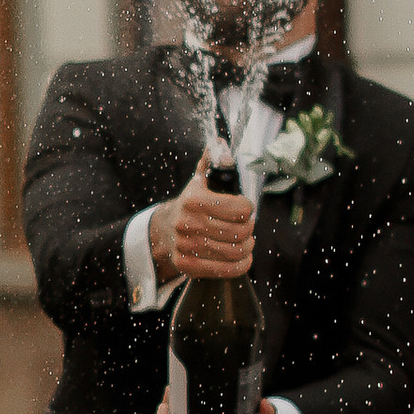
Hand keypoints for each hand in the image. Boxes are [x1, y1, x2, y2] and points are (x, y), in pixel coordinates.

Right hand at [150, 156, 254, 285]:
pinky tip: (243, 257)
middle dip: (250, 229)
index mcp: (193, 200)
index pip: (240, 208)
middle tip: (247, 227)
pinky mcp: (187, 266)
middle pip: (240, 231)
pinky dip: (241, 265)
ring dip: (247, 247)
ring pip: (236, 251)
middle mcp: (188, 224)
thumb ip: (213, 160)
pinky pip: (226, 269)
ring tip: (245, 241)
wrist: (163, 232)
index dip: (248, 207)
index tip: (244, 208)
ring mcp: (187, 247)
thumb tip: (220, 144)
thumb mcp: (200, 180)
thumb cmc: (190, 204)